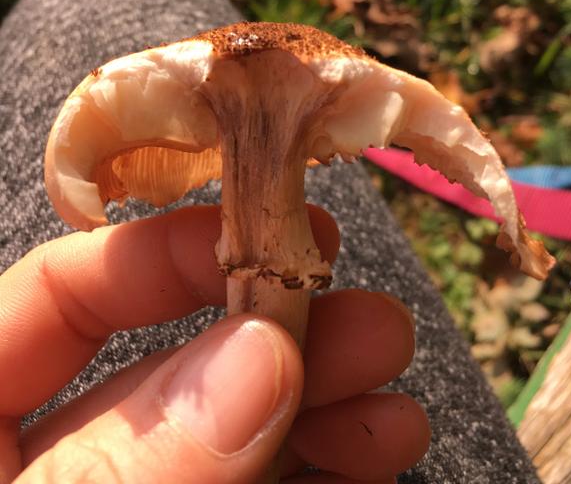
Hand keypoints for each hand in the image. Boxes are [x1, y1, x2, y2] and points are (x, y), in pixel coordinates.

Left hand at [0, 205, 429, 483]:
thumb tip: (257, 356)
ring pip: (227, 431)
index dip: (163, 250)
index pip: (57, 291)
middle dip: (281, 334)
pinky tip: (372, 459)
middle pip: (169, 364)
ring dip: (321, 409)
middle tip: (372, 321)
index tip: (273, 238)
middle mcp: (48, 455)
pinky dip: (315, 473)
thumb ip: (135, 460)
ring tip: (395, 402)